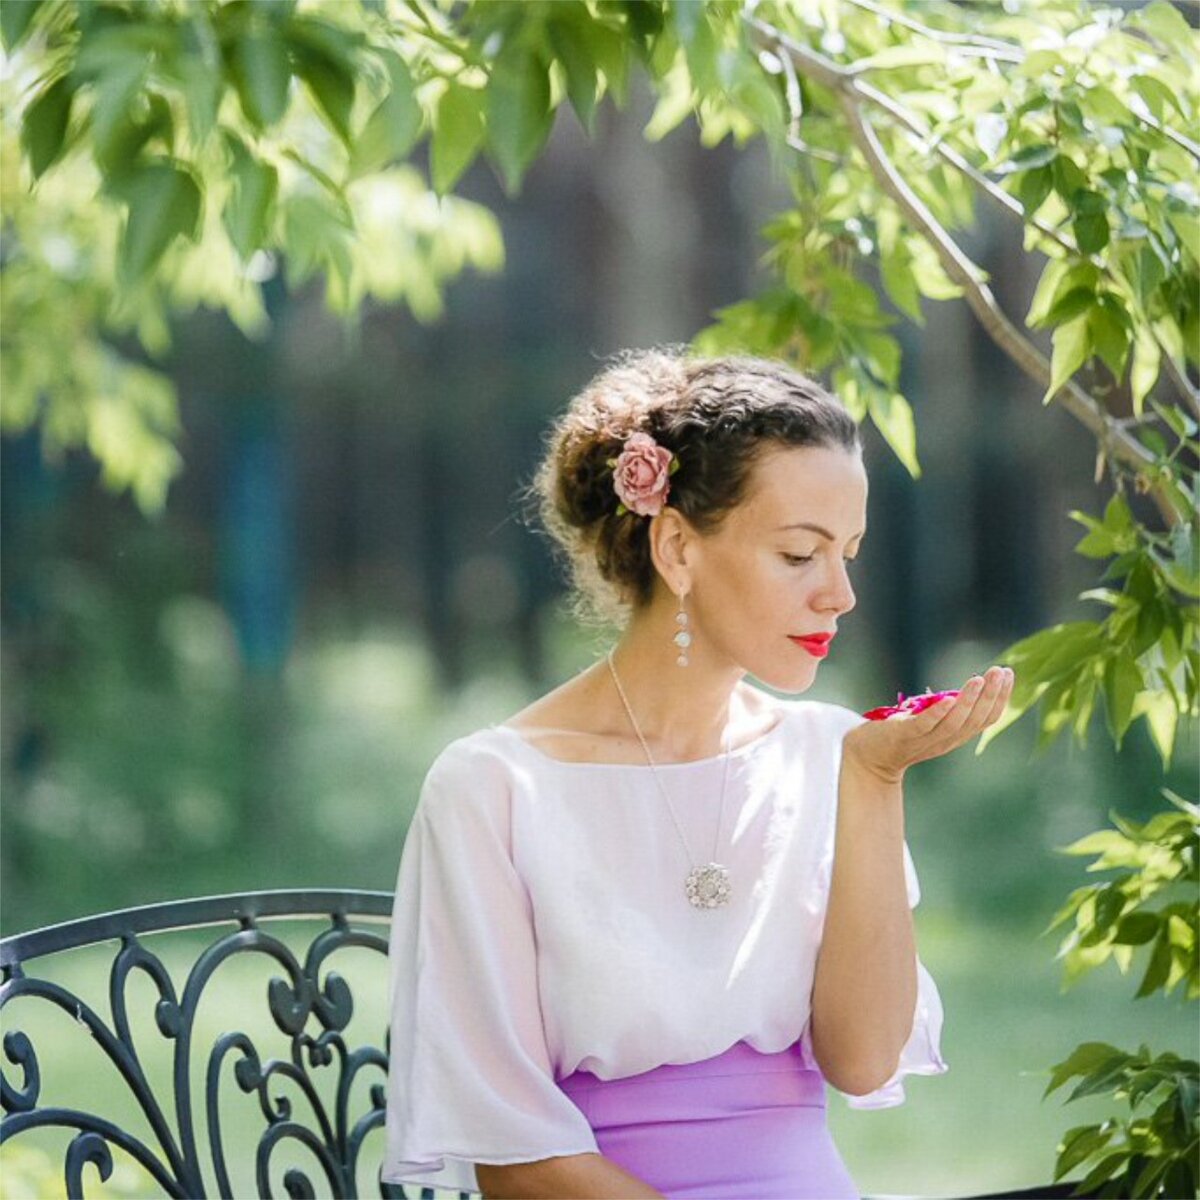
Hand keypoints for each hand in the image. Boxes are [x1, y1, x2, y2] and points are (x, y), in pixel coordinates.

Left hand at [843, 666, 1014, 783]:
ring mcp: (924, 739)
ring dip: (969, 701)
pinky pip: (925, 725)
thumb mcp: (931, 722)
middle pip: (975, 720)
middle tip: (1001, 671)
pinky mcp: (903, 735)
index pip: (986, 719)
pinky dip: (938, 713)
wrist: (867, 758)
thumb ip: (949, 709)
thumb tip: (972, 684)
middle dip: (991, 695)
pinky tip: (949, 698)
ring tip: (979, 679)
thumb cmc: (900, 734)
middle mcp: (945, 741)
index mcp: (955, 736)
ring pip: (954, 723)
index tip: (1009, 674)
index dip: (1000, 698)